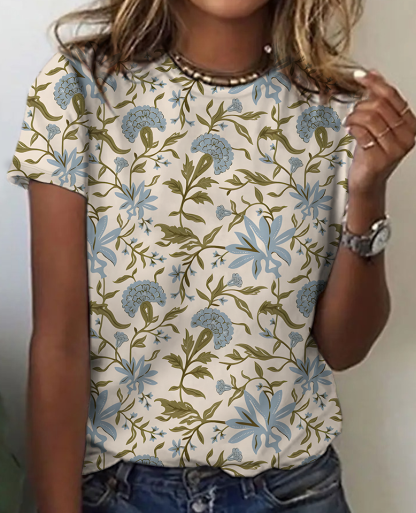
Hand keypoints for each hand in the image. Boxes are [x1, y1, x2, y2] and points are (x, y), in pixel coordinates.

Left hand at [344, 69, 415, 194]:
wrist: (367, 181)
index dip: (374, 83)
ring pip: (370, 118)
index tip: (360, 76)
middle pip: (380, 106)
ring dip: (354, 117)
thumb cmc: (372, 153)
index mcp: (410, 124)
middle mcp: (406, 136)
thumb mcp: (378, 124)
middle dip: (361, 106)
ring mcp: (394, 149)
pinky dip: (352, 128)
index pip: (392, 96)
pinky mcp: (380, 159)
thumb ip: (378, 101)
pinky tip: (350, 130)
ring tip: (350, 123)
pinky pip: (362, 133)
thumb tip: (373, 73)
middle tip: (353, 114)